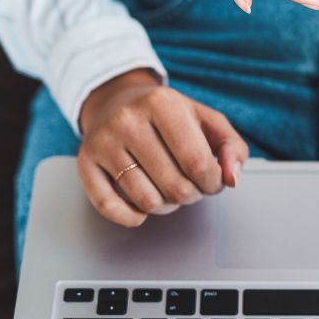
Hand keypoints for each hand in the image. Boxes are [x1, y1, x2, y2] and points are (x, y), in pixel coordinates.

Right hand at [76, 69, 247, 226]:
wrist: (117, 102)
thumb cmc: (169, 117)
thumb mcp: (207, 121)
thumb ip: (232, 148)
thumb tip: (232, 179)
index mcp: (162, 103)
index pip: (197, 163)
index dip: (213, 183)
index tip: (213, 181)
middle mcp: (128, 120)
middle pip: (175, 187)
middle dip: (192, 195)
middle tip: (192, 185)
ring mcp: (104, 142)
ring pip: (147, 201)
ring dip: (167, 206)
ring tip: (169, 189)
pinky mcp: (86, 163)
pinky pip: (109, 207)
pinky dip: (131, 217)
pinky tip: (142, 208)